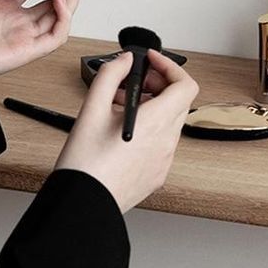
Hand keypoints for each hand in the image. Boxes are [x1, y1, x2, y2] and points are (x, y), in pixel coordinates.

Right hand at [55, 50, 198, 212]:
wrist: (81, 206)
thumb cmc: (84, 164)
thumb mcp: (92, 109)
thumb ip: (110, 75)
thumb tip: (125, 61)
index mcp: (156, 122)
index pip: (185, 85)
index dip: (170, 67)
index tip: (151, 61)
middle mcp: (167, 141)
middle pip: (178, 100)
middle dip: (158, 85)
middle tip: (133, 84)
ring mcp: (165, 160)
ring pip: (170, 121)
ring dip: (153, 106)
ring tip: (120, 109)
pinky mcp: (158, 173)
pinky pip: (162, 142)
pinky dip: (150, 128)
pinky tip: (124, 132)